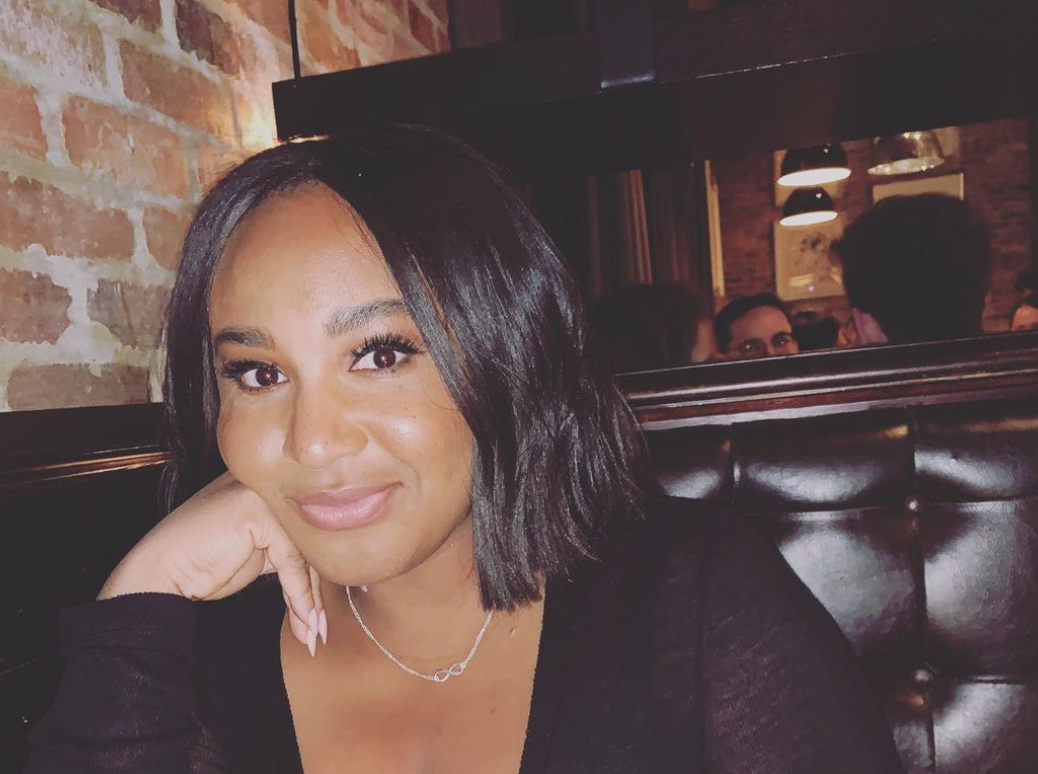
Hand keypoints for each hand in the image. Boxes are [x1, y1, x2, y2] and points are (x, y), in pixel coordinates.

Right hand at [98, 471, 325, 654]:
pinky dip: (298, 595)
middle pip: (309, 542)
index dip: (318, 574)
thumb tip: (329, 580)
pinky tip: (303, 621)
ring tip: (312, 634)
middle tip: (319, 631)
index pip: (307, 532)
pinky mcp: (257, 512)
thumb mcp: (258, 555)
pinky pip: (291, 560)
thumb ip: (290, 553)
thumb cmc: (203, 564)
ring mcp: (262, 494)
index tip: (322, 614)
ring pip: (304, 553)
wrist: (158, 572)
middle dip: (315, 594)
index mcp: (270, 489)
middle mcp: (268, 484)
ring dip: (309, 601)